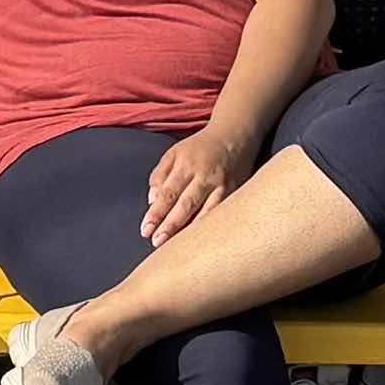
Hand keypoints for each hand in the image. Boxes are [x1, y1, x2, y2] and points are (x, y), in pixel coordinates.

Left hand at [139, 125, 250, 245]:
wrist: (235, 136)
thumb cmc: (199, 148)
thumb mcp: (173, 154)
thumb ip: (160, 176)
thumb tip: (152, 201)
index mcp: (185, 166)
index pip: (167, 194)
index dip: (156, 213)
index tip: (145, 230)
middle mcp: (205, 176)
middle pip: (186, 205)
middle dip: (170, 225)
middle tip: (157, 242)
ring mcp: (224, 186)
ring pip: (207, 212)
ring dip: (192, 231)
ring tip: (178, 248)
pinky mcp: (238, 193)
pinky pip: (223, 213)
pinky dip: (213, 227)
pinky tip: (204, 241)